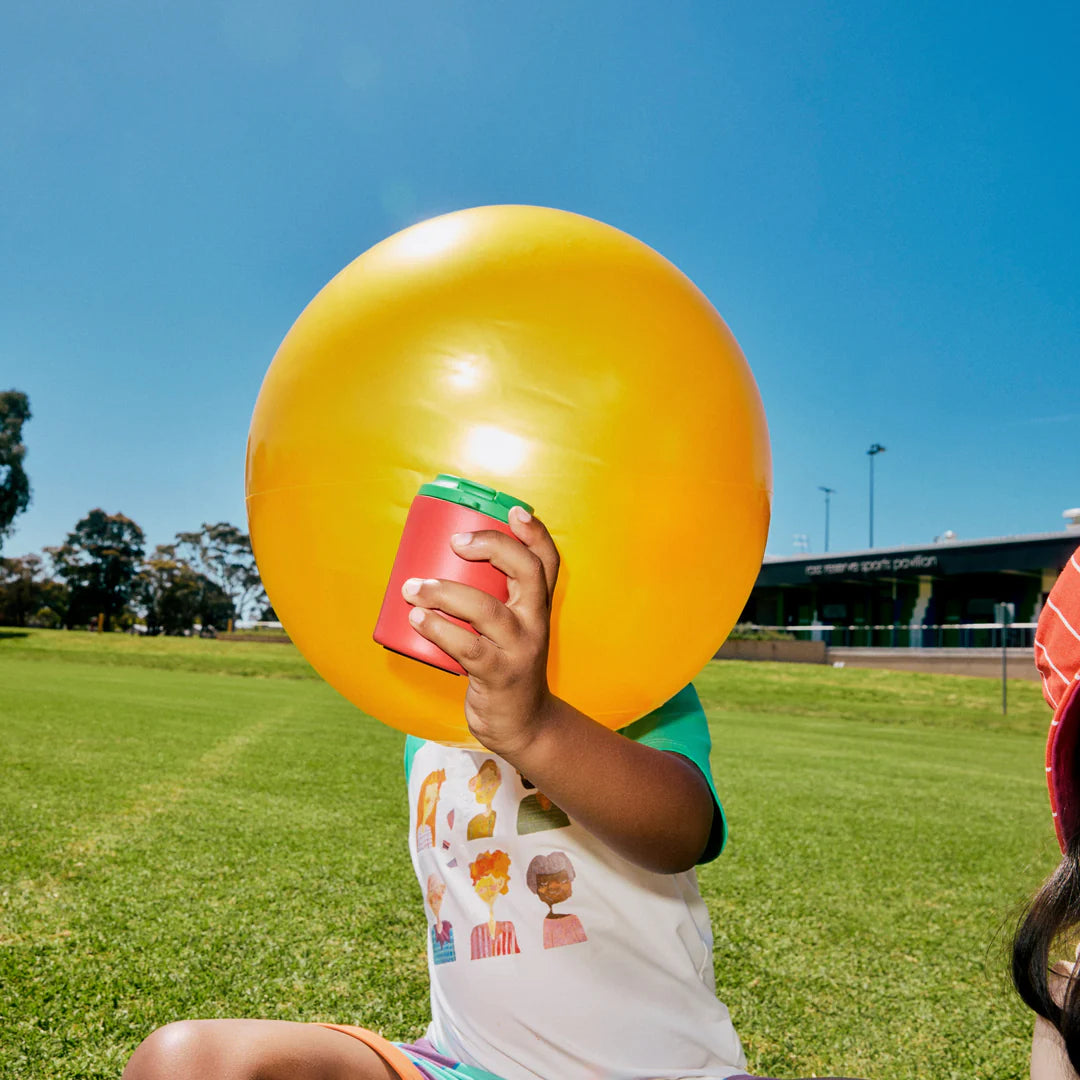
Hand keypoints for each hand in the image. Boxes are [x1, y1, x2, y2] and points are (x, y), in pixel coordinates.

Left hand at [401, 505, 560, 756]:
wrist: (523, 725)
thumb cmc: (505, 666)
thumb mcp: (510, 629)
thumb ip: (490, 600)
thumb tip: (437, 565)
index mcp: (537, 606)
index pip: (548, 561)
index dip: (535, 533)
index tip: (514, 511)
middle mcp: (535, 622)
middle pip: (527, 572)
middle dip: (492, 547)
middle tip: (454, 542)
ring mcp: (520, 649)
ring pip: (488, 610)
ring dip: (446, 594)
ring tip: (413, 587)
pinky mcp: (500, 675)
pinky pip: (468, 648)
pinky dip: (439, 630)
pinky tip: (416, 620)